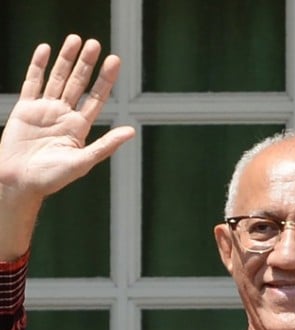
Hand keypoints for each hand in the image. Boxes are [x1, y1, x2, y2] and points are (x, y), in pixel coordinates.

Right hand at [0, 35, 134, 204]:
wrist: (20, 181)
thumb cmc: (52, 178)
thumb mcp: (83, 162)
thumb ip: (106, 145)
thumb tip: (132, 132)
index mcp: (79, 127)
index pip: (96, 97)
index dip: (105, 79)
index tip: (115, 61)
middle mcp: (64, 115)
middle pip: (78, 83)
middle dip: (87, 64)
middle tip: (95, 43)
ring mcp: (44, 110)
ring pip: (57, 78)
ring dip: (66, 59)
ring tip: (75, 40)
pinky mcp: (25, 109)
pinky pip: (32, 82)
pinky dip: (37, 66)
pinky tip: (45, 50)